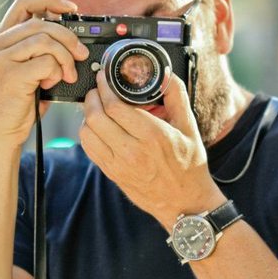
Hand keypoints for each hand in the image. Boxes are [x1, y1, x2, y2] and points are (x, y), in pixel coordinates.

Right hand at [0, 0, 88, 148]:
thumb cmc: (17, 108)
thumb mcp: (27, 74)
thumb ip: (40, 54)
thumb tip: (73, 41)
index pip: (24, 3)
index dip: (51, 1)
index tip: (72, 9)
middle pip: (40, 21)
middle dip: (68, 36)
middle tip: (81, 54)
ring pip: (44, 39)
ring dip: (65, 57)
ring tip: (67, 75)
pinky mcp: (9, 74)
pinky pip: (45, 61)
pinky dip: (56, 71)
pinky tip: (53, 83)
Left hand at [80, 71, 224, 229]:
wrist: (184, 203)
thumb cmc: (189, 165)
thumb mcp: (189, 128)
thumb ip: (177, 98)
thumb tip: (166, 75)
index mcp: (152, 135)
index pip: (115, 106)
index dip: (104, 87)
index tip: (103, 77)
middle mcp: (132, 150)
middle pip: (96, 116)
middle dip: (92, 97)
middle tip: (97, 89)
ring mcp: (119, 164)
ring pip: (87, 133)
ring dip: (88, 115)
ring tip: (96, 107)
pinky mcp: (112, 174)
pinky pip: (89, 149)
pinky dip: (88, 133)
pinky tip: (97, 127)